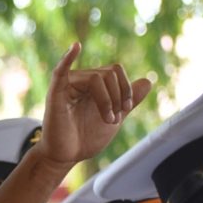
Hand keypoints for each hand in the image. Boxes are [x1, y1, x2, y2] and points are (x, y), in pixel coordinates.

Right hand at [35, 43, 151, 167]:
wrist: (67, 156)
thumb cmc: (85, 137)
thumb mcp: (114, 117)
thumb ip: (128, 100)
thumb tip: (147, 81)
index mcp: (92, 83)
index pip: (114, 71)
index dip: (126, 87)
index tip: (126, 109)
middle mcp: (79, 80)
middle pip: (108, 73)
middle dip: (118, 96)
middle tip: (115, 119)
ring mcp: (66, 86)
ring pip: (96, 78)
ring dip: (108, 101)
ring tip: (108, 120)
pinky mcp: (55, 95)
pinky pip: (61, 72)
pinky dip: (67, 58)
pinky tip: (76, 46)